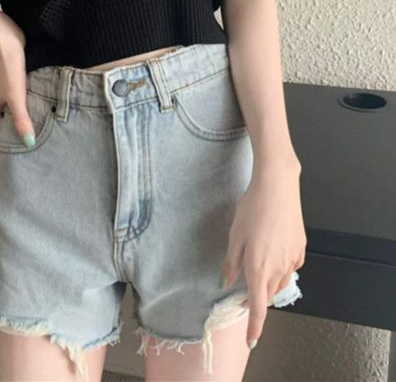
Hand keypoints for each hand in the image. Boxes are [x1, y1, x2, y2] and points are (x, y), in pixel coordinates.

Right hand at [0, 20, 34, 179]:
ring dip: (2, 137)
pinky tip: (20, 122)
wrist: (3, 36)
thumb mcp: (16, 93)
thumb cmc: (8, 63)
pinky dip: (10, 122)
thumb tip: (28, 143)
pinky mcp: (6, 85)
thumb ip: (21, 118)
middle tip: (0, 169)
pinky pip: (6, 111)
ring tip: (10, 151)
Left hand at [220, 161, 305, 348]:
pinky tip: (272, 253)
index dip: (254, 326)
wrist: (277, 186)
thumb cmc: (252, 209)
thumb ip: (231, 263)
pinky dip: (280, 268)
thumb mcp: (234, 236)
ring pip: (280, 281)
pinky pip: (290, 267)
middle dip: (256, 298)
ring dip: (268, 283)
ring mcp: (292, 258)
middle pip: (268, 294)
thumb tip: (227, 282)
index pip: (258, 307)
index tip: (251, 340)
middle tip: (242, 292)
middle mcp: (279, 268)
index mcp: (259, 268)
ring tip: (256, 269)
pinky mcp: (301, 247)